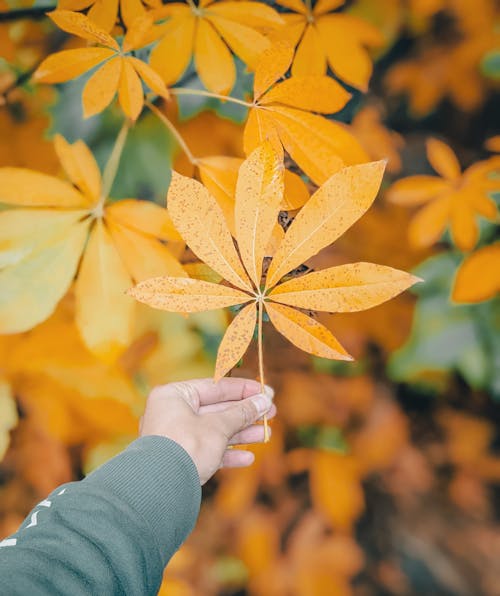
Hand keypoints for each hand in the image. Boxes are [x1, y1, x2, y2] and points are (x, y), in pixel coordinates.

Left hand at [139, 378, 275, 483]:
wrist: (161, 490)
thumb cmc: (185, 448)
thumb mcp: (218, 426)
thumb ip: (241, 413)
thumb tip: (263, 401)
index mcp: (174, 395)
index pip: (214, 387)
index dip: (243, 389)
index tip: (266, 391)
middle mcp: (171, 413)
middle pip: (216, 409)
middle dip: (245, 414)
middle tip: (270, 413)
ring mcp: (175, 437)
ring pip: (214, 431)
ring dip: (241, 434)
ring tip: (266, 435)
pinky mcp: (179, 459)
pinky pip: (207, 451)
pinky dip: (227, 453)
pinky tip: (248, 458)